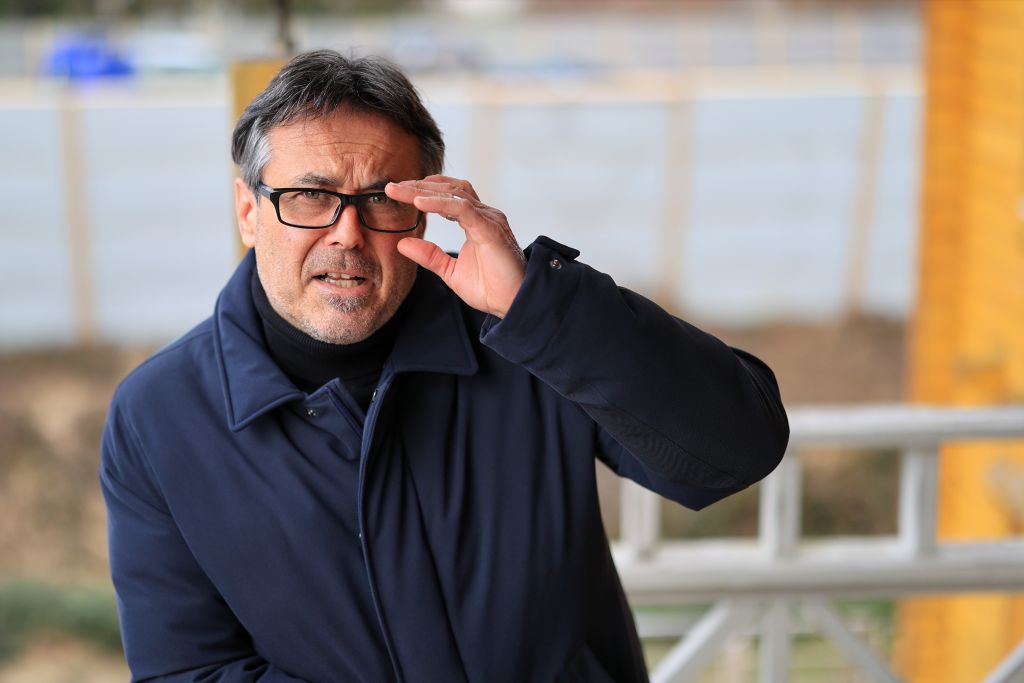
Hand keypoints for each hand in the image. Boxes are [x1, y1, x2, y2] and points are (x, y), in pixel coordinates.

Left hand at [386, 176, 526, 318]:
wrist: (513, 304)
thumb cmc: (490, 288)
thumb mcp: (450, 272)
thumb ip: (429, 255)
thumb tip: (402, 243)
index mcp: (476, 222)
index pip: (447, 197)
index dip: (422, 192)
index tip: (396, 192)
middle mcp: (484, 215)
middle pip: (449, 189)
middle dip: (418, 186)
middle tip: (392, 187)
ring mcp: (489, 219)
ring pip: (454, 195)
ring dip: (425, 191)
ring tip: (400, 191)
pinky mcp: (490, 229)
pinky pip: (462, 210)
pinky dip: (439, 203)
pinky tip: (418, 203)